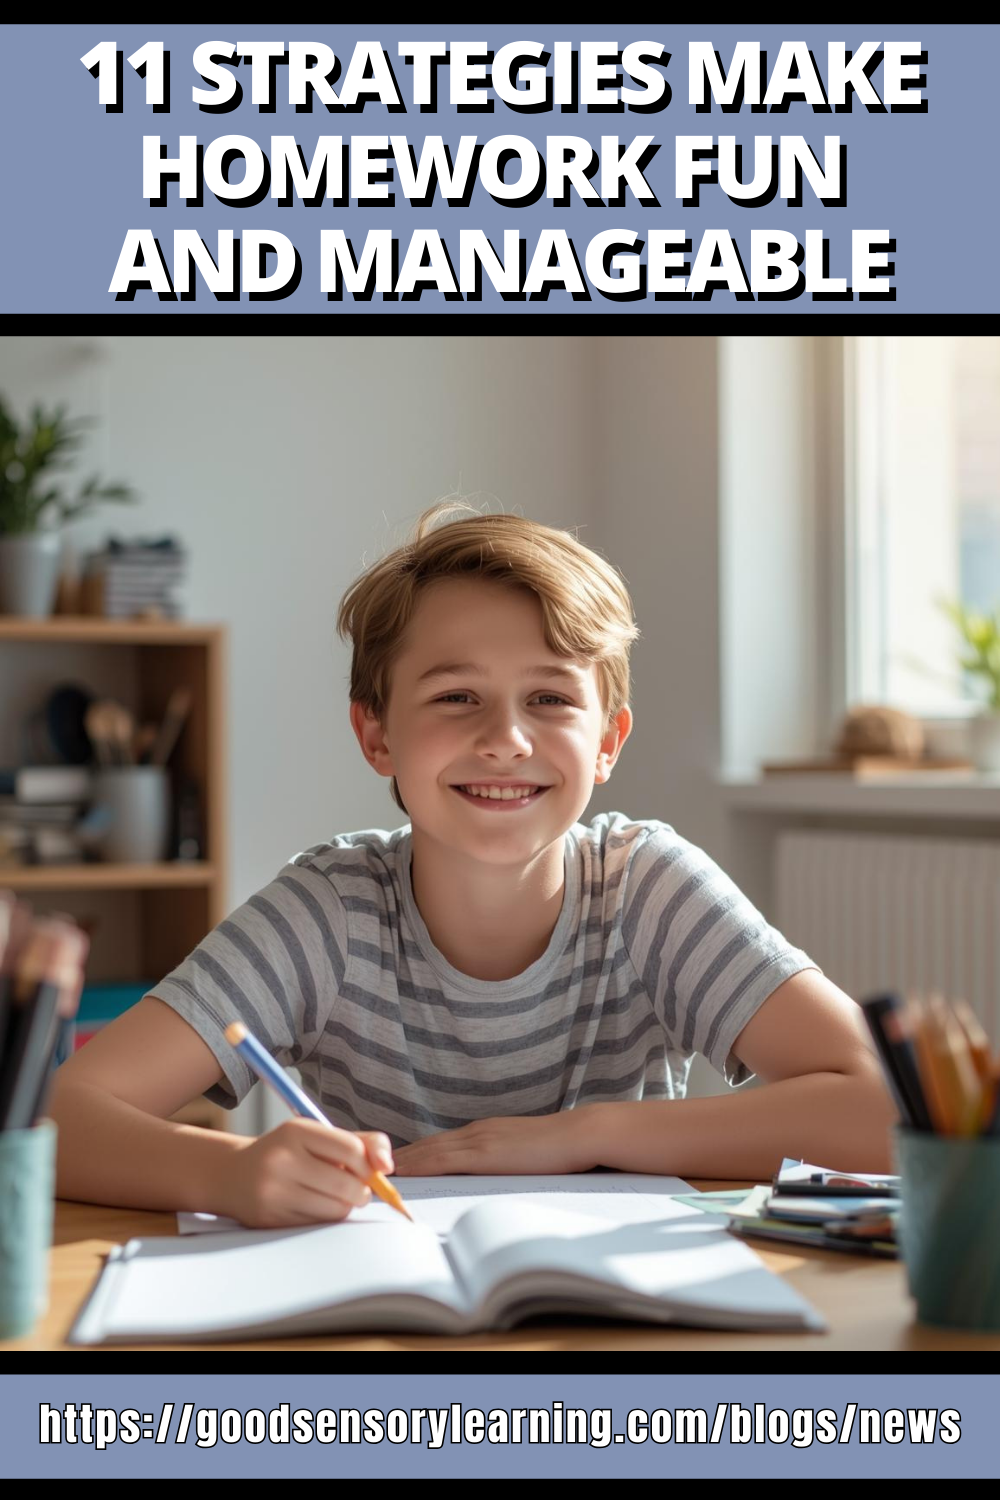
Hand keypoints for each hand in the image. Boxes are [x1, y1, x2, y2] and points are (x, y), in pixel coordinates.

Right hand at [224, 1119, 393, 1226]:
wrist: (234, 1174)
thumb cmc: (288, 1153)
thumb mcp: (318, 1137)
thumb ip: (361, 1143)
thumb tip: (388, 1165)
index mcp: (296, 1131)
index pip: (351, 1150)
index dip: (369, 1165)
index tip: (370, 1171)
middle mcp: (282, 1159)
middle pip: (347, 1184)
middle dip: (362, 1191)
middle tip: (358, 1189)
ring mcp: (274, 1191)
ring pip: (336, 1209)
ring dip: (345, 1206)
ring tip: (335, 1196)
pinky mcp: (270, 1218)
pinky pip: (318, 1225)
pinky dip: (326, 1218)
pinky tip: (315, 1206)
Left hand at [392, 1107, 598, 1176]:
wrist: (577, 1135)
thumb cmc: (556, 1149)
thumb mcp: (520, 1153)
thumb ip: (499, 1160)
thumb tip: (484, 1177)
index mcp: (483, 1133)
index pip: (438, 1144)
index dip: (413, 1154)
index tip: (390, 1164)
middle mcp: (474, 1132)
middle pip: (426, 1146)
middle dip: (396, 1158)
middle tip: (367, 1167)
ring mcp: (478, 1141)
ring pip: (428, 1152)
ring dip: (400, 1163)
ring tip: (374, 1172)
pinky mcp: (484, 1153)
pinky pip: (442, 1160)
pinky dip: (419, 1166)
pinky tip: (401, 1173)